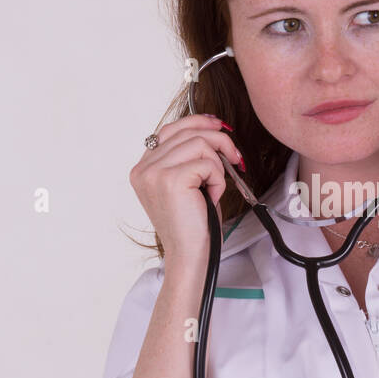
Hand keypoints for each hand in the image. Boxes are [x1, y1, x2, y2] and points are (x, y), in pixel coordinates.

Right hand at [129, 113, 244, 261]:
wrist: (191, 255)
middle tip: (235, 159)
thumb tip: (211, 127)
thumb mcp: (188, 184)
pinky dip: (219, 180)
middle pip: (188, 131)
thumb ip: (188, 156)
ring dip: (218, 166)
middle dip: (219, 141)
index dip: (198, 122)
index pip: (171, 129)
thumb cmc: (194, 224)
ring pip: (200, 143)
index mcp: (143, 168)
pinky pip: (208, 163)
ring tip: (214, 189)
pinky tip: (213, 197)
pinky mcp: (171, 180)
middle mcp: (143, 168)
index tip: (220, 126)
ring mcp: (154, 173)